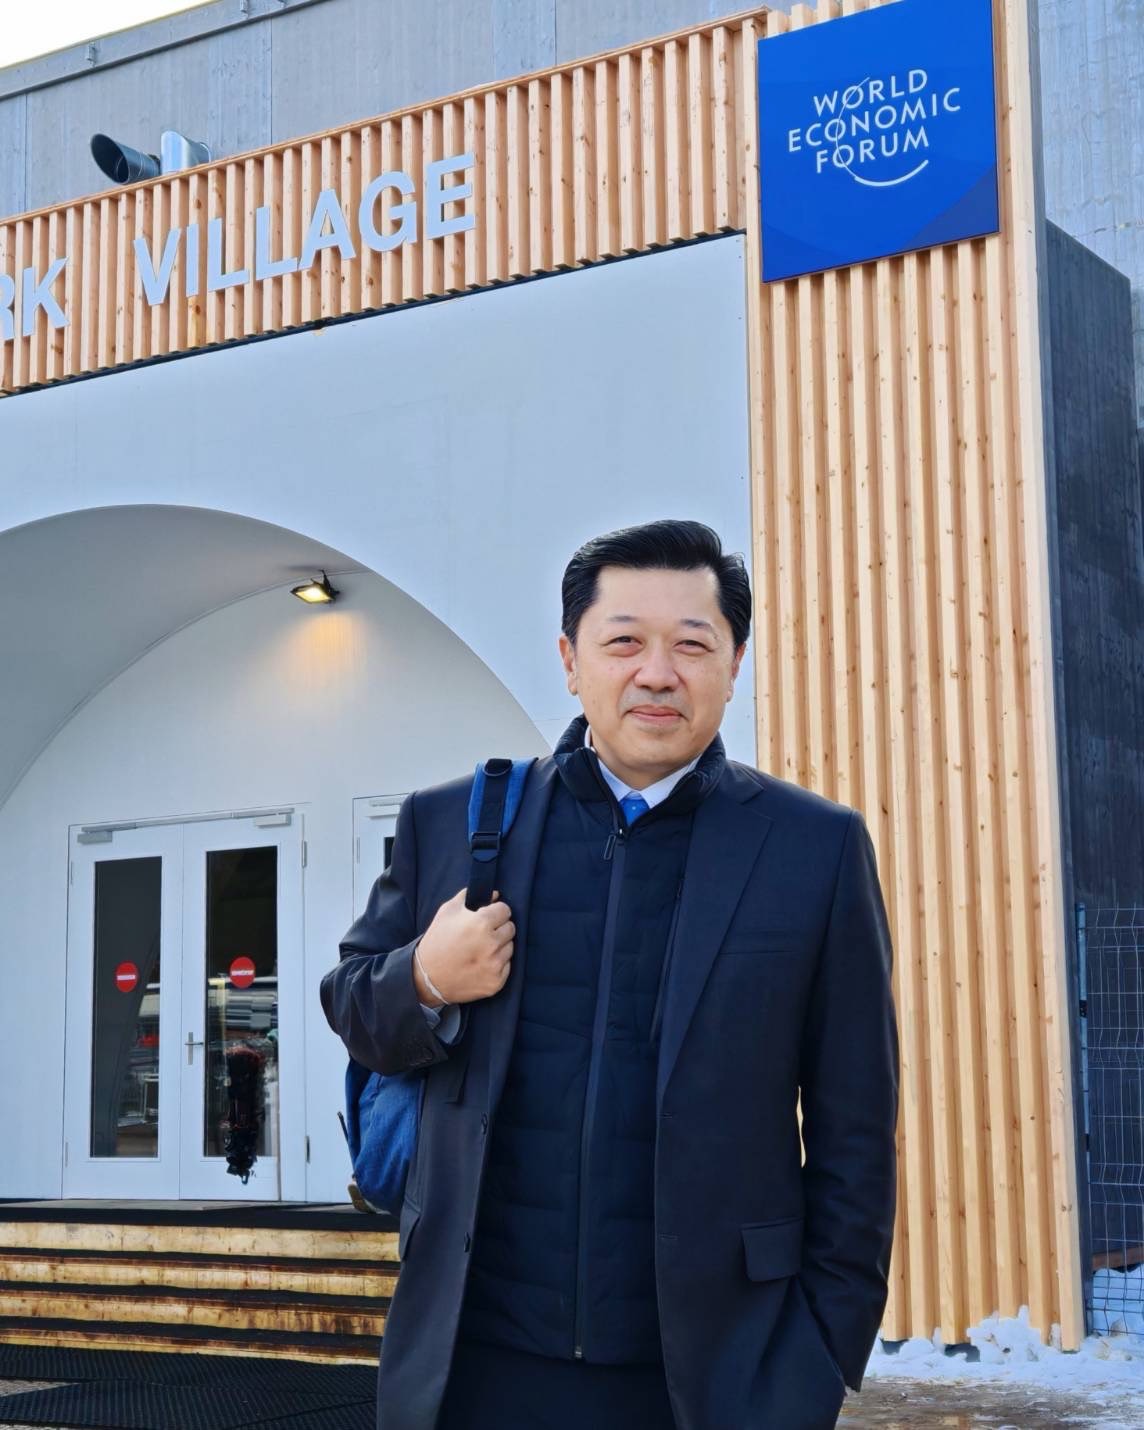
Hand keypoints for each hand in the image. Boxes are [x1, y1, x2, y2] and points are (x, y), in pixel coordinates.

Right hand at [413, 888, 514, 1005]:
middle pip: (511, 928)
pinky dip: (497, 965)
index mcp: (482, 923)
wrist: (426, 978)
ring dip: (499, 947)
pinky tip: (480, 965)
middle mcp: (492, 943)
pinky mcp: (496, 982)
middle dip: (499, 929)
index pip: (505, 910)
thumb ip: (470, 897)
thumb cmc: (437, 941)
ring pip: (510, 947)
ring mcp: (495, 964)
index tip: (487, 917)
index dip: (495, 912)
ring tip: (479, 950)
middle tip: (482, 935)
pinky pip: (507, 966)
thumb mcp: (447, 911)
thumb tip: (495, 895)